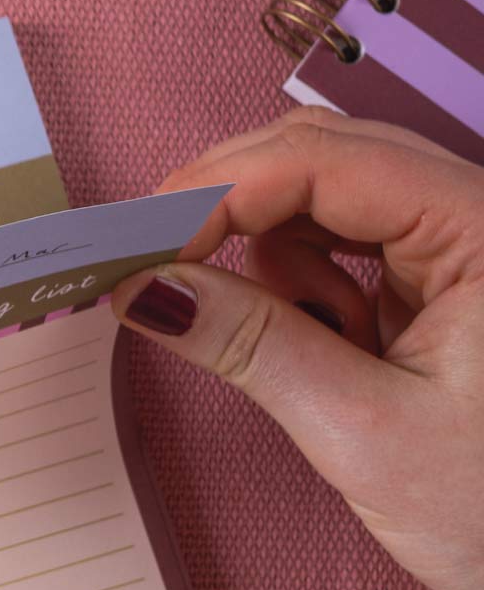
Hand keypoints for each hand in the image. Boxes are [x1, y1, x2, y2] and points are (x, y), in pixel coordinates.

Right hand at [114, 111, 483, 589]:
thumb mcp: (363, 431)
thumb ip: (251, 345)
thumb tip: (144, 289)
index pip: (328, 161)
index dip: (222, 190)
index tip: (140, 247)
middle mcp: (479, 217)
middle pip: (326, 157)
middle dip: (230, 207)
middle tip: (147, 265)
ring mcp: (463, 245)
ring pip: (330, 199)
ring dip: (276, 258)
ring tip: (298, 347)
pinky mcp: (445, 281)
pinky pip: (349, 249)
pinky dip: (308, 290)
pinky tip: (329, 347)